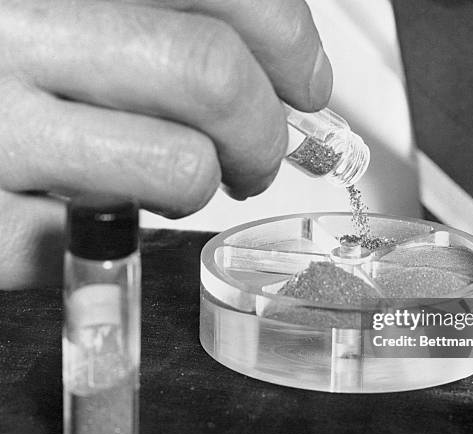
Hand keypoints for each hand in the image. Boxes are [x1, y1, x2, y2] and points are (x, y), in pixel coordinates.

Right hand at [0, 0, 332, 287]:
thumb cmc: (9, 73)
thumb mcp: (78, 15)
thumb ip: (169, 19)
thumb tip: (290, 63)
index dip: (284, 34)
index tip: (306, 79)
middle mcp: (13, 33)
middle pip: (210, 74)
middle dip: (263, 130)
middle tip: (257, 152)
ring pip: (182, 165)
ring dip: (208, 184)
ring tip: (181, 179)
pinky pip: (119, 236)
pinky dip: (139, 228)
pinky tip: (105, 206)